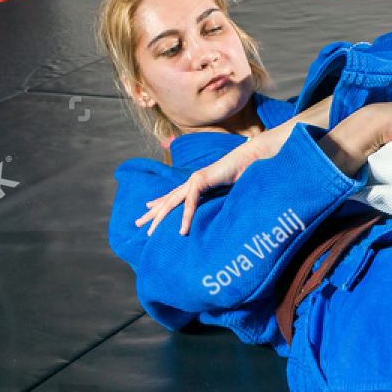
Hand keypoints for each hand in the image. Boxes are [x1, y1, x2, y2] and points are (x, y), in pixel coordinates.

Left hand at [135, 120, 295, 235]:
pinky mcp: (201, 180)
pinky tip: (182, 230)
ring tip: (150, 231)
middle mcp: (193, 181)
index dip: (160, 202)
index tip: (148, 209)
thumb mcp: (230, 191)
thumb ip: (222, 199)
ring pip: (172, 202)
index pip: (174, 195)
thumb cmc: (245, 174)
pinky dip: (186, 217)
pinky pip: (190, 202)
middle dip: (152, 213)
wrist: (252, 159)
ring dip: (160, 217)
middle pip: (167, 200)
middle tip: (138, 224)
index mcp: (197, 183)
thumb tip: (224, 211)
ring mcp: (195, 180)